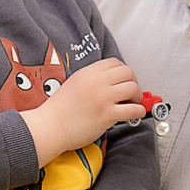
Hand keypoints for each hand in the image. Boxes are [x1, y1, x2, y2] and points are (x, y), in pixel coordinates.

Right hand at [23, 58, 144, 164]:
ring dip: (137, 96)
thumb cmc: (60, 110)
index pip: (115, 63)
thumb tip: (111, 82)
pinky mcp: (107, 115)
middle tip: (131, 93)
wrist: (50, 126)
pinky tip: (135, 114)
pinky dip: (138, 111)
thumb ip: (92, 79)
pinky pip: (133, 110)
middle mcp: (97, 82)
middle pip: (128, 73)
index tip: (124, 81)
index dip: (124, 72)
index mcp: (88, 72)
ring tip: (132, 103)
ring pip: (133, 88)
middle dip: (134, 82)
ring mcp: (103, 98)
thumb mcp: (75, 83)